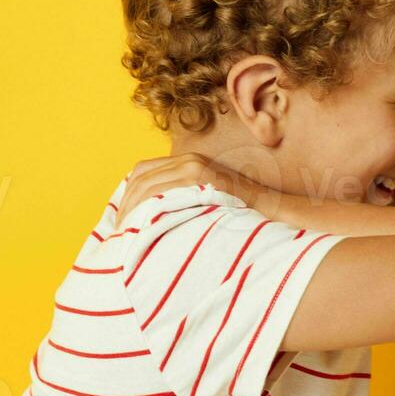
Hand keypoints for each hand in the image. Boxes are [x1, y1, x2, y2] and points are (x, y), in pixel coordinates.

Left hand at [114, 152, 257, 231]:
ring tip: (128, 235)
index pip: (142, 172)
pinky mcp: (203, 179)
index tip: (123, 220)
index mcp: (188, 161)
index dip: (127, 195)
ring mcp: (196, 168)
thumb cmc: (241, 213)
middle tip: (120, 232)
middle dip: (125, 206)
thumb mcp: (207, 200)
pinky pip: (162, 193)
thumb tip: (152, 218)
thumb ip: (183, 199)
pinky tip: (144, 228)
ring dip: (133, 212)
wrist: (274, 211)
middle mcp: (189, 160)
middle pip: (140, 179)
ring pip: (147, 187)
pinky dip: (148, 211)